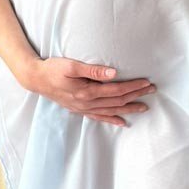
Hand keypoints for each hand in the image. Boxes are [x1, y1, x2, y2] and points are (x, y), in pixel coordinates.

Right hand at [22, 55, 156, 126]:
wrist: (36, 79)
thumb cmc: (53, 69)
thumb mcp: (71, 65)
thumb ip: (93, 70)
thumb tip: (114, 73)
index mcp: (87, 92)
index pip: (116, 90)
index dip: (133, 87)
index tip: (147, 82)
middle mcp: (87, 103)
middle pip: (117, 101)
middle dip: (136, 96)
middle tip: (152, 91)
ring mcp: (84, 108)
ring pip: (111, 111)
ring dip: (129, 109)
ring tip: (144, 107)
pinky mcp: (80, 109)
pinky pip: (100, 117)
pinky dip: (112, 120)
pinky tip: (122, 123)